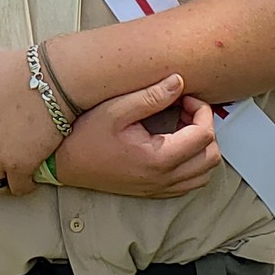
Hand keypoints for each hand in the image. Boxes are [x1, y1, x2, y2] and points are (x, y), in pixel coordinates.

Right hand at [55, 74, 221, 198]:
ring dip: (201, 147)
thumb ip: (150, 96)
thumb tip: (179, 82)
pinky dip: (192, 163)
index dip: (202, 110)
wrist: (63, 164)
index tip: (184, 96)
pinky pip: (189, 183)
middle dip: (205, 128)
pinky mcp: (153, 192)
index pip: (204, 135)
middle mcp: (163, 178)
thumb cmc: (85, 136)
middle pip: (211, 157)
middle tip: (184, 109)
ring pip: (204, 174)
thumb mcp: (115, 110)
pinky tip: (174, 143)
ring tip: (180, 126)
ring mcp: (160, 188)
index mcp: (159, 158)